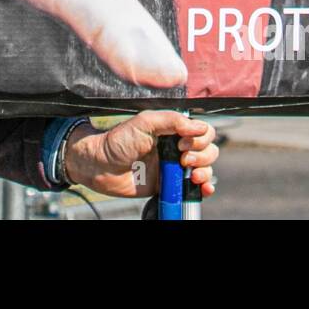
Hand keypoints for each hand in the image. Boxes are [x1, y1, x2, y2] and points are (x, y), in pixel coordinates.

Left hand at [63, 111, 218, 198]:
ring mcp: (175, 167)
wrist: (100, 167)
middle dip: (202, 155)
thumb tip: (198, 127)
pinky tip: (202, 188)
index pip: (202, 131)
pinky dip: (205, 188)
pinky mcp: (171, 185)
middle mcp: (177, 147)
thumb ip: (171, 121)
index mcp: (172, 130)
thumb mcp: (144, 123)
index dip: (199, 138)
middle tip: (181, 159)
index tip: (182, 144)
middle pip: (208, 150)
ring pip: (206, 168)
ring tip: (190, 175)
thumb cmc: (118, 142)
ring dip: (205, 171)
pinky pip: (195, 187)